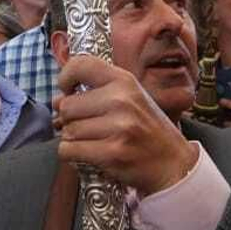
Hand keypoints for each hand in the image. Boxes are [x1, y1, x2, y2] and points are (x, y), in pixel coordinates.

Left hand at [53, 55, 196, 194]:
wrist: (173, 164)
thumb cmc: (148, 131)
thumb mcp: (131, 98)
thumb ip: (96, 92)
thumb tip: (56, 100)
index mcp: (125, 81)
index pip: (81, 65)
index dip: (66, 77)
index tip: (67, 90)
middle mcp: (121, 100)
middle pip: (67, 106)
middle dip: (69, 119)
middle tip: (87, 126)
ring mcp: (118, 127)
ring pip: (68, 130)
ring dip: (73, 139)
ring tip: (93, 141)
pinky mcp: (111, 153)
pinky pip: (69, 150)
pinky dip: (72, 154)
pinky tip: (88, 153)